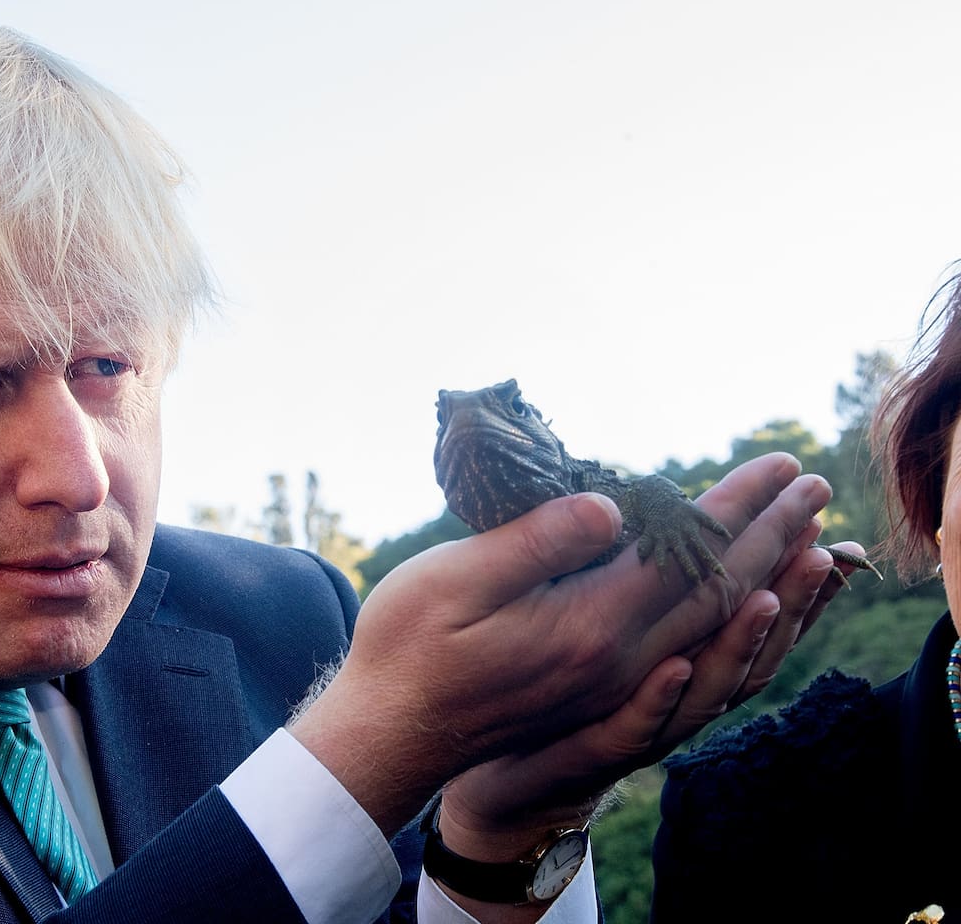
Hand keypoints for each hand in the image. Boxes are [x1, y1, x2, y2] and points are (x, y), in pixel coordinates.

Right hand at [288, 453, 831, 836]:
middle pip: (717, 592)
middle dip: (770, 534)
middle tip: (815, 486)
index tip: (779, 464)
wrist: (388, 738)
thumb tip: (612, 504)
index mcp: (588, 628)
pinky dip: (734, 628)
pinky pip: (694, 660)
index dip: (736, 506)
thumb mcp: (451, 582)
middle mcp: (617, 663)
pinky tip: (742, 608)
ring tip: (806, 538)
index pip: (686, 558)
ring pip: (713, 629)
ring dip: (765, 577)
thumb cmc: (407, 648)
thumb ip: (535, 543)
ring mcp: (613, 687)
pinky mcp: (600, 696)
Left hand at [436, 532, 853, 845]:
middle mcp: (678, 690)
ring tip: (766, 598)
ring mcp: (641, 724)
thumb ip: (653, 573)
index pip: (752, 603)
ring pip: (705, 689)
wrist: (510, 770)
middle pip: (747, 644)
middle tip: (823, 548)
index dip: (793, 572)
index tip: (831, 529)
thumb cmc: (561, 680)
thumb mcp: (606, 613)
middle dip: (789, 597)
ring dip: (737, 645)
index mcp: (685, 647)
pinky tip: (671, 669)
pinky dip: (656, 702)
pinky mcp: (590, 750)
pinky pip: (629, 728)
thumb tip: (684, 506)